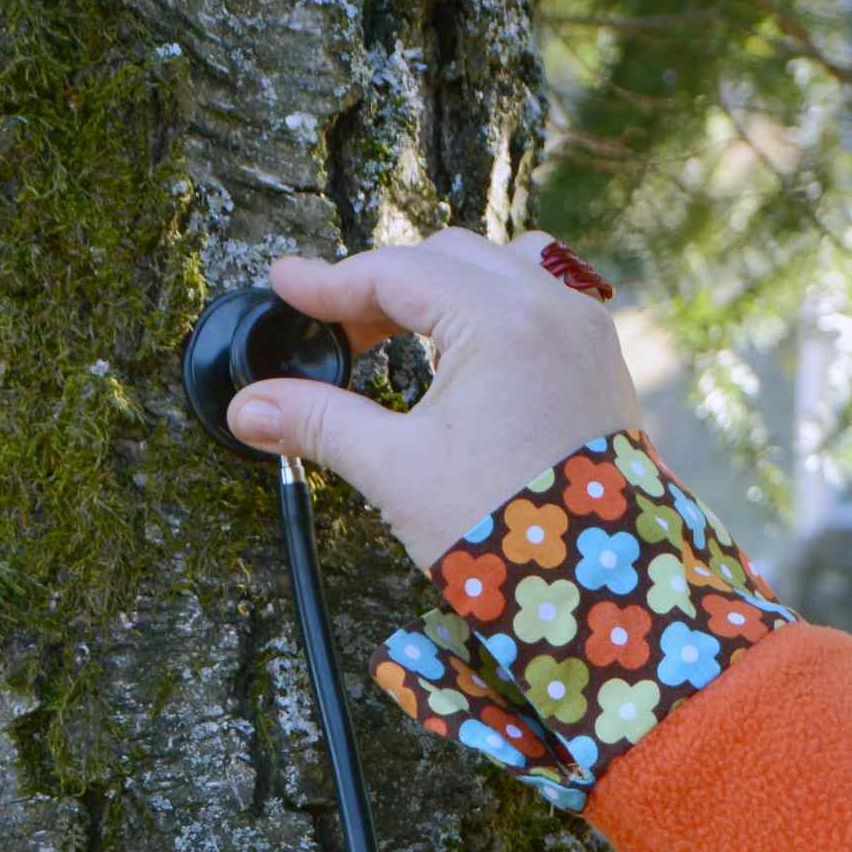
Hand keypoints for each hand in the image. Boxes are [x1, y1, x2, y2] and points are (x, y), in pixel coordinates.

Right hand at [227, 228, 649, 566]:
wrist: (603, 593)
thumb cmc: (507, 533)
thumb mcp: (397, 471)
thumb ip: (319, 423)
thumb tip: (247, 408)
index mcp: (502, 320)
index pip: (396, 273)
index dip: (330, 282)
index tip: (285, 286)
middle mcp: (553, 307)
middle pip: (446, 257)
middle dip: (382, 286)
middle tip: (333, 333)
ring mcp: (585, 331)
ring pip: (498, 268)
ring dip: (440, 289)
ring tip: (393, 334)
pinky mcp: (600, 361)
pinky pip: (540, 298)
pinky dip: (490, 306)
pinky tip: (462, 349)